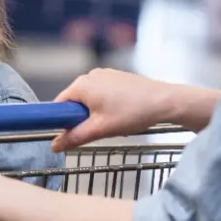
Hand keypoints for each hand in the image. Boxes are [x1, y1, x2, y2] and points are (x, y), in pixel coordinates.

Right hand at [51, 69, 172, 150]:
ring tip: (112, 123)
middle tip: (97, 130)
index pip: (58, 105)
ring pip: (89, 100)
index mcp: (81, 85)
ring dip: (95, 114)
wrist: (165, 102)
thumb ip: (75, 137)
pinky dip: (106, 107)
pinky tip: (121, 115)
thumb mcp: (100, 129)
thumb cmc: (134, 112)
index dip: (61, 121)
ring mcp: (104, 74)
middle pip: (73, 102)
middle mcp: (90, 75)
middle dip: (82, 119)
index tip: (69, 134)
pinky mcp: (116, 77)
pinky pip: (101, 94)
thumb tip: (55, 145)